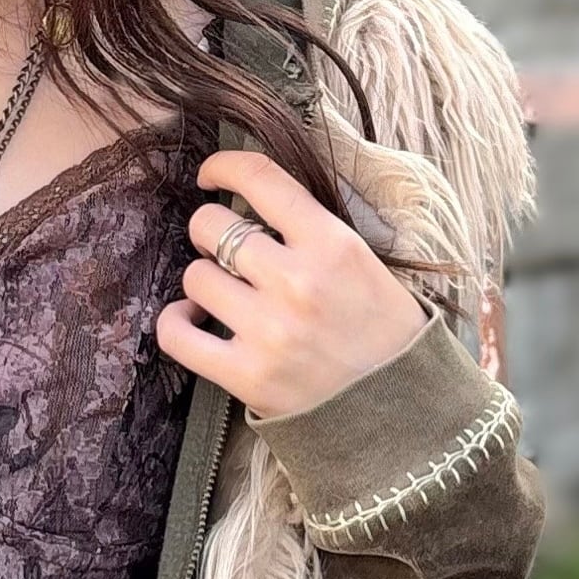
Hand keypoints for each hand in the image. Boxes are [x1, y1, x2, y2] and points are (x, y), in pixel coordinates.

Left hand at [157, 149, 429, 418]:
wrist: (403, 411)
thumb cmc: (386, 334)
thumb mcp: (366, 263)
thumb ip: (313, 232)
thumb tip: (253, 203)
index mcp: (333, 244)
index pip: (260, 178)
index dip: (224, 167)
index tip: (211, 176)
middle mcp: (297, 282)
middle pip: (211, 226)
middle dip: (209, 232)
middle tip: (224, 251)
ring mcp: (268, 330)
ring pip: (194, 277)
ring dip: (202, 281)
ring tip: (223, 294)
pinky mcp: (245, 375)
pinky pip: (176, 334)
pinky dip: (175, 322)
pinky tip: (193, 319)